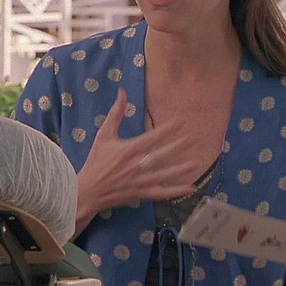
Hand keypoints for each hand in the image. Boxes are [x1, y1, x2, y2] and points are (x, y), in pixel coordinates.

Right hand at [74, 88, 202, 234]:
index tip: (181, 121)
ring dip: (182, 169)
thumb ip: (115, 114)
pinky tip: (191, 187)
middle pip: (162, 155)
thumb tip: (122, 92)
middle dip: (179, 147)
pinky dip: (177, 191)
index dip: (168, 129)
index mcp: (128, 149)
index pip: (152, 137)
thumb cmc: (96, 161)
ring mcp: (140, 181)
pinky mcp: (141, 193)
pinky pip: (162, 193)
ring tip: (197, 162)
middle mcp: (136, 165)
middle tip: (195, 139)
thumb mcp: (104, 135)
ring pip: (165, 175)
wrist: (88, 190)